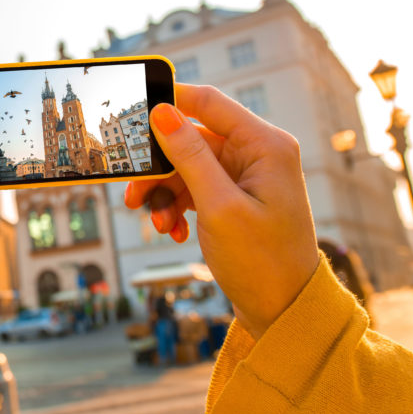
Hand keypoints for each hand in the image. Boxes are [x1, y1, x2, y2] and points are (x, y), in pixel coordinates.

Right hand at [124, 85, 318, 338]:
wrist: (284, 312)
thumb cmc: (263, 262)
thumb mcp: (219, 207)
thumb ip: (189, 156)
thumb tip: (162, 112)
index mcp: (265, 145)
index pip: (208, 102)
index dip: (168, 101)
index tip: (128, 111)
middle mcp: (258, 153)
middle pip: (191, 139)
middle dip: (159, 168)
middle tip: (133, 193)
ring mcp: (247, 176)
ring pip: (187, 167)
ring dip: (165, 194)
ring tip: (159, 224)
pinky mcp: (235, 197)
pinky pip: (194, 188)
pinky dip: (178, 206)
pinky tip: (175, 231)